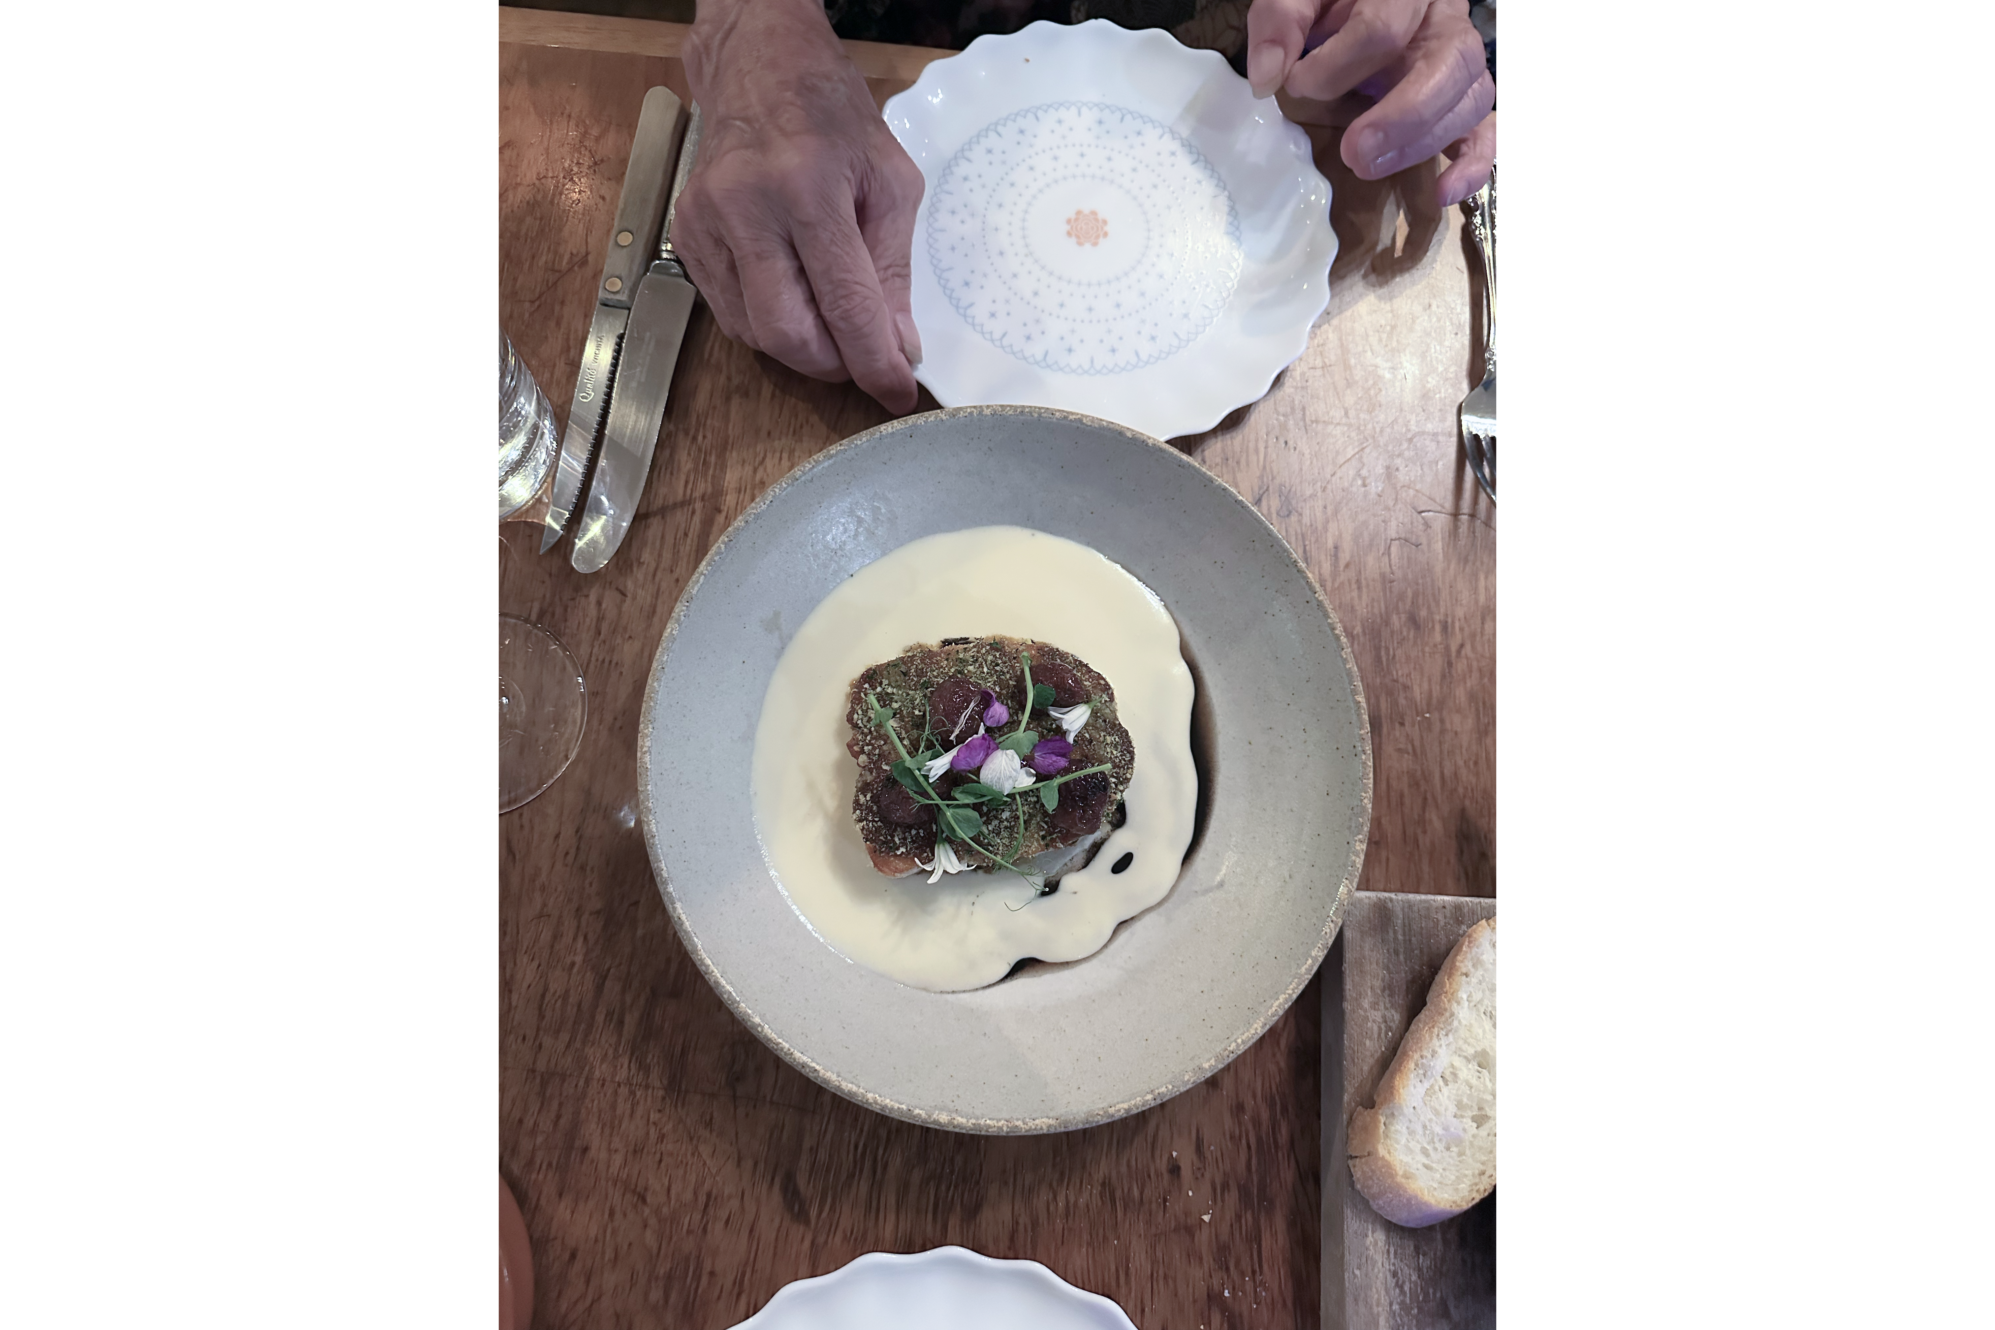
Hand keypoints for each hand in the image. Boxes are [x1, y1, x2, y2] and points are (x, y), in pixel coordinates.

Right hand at [678, 0, 924, 413]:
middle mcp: (746, 208)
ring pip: (755, 334)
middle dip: (834, 364)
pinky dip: (771, 323)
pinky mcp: (686, 237)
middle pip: (788, 335)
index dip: (874, 363)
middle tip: (863, 355)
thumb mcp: (890, 181)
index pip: (843, 305)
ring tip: (833, 319)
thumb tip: (897, 347)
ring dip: (804, 347)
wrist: (758, 66)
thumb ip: (892, 270)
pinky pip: (731, 314)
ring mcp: (705, 224)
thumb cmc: (832, 117)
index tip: (898, 393)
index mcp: (806, 188)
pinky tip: (795, 295)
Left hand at [1246, 0, 1494, 206]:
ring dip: (1423, 141)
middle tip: (1352, 152)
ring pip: (1471, 98)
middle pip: (1449, 63)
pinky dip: (1472, 164)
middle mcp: (1445, 20)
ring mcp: (1461, 60)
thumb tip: (1268, 78)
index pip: (1384, 28)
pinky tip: (1443, 192)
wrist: (1361, 1)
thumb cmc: (1331, 0)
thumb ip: (1281, 20)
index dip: (1336, 66)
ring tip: (1369, 167)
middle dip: (1400, 115)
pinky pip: (1486, 130)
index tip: (1295, 85)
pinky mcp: (1464, 97)